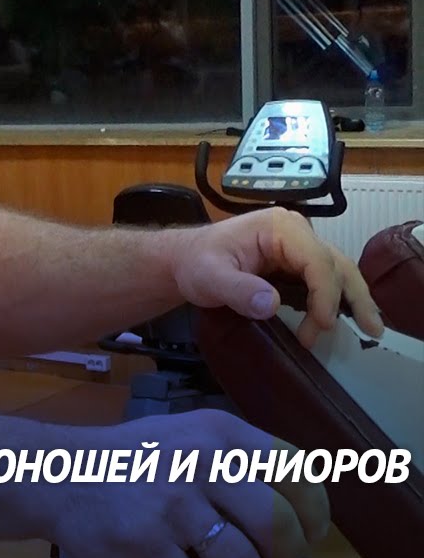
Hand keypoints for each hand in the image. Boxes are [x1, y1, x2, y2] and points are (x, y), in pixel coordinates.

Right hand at [49, 409, 328, 557]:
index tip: (311, 531)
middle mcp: (201, 463)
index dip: (314, 511)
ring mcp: (174, 506)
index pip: (295, 471)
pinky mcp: (148, 545)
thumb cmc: (127, 460)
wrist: (56, 475)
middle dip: (286, 555)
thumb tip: (291, 509)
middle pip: (279, 524)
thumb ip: (232, 460)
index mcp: (218, 433)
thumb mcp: (183, 437)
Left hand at [171, 208, 382, 346]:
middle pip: (336, 265)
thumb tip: (270, 304)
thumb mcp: (208, 277)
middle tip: (370, 330)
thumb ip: (237, 290)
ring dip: (354, 300)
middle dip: (352, 298)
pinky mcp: (297, 263)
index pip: (316, 260)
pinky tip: (350, 319)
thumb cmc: (196, 263)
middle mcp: (297, 233)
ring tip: (372, 328)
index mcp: (280, 227)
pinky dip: (339, 299)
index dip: (324, 294)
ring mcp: (299, 247)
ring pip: (338, 271)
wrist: (185, 261)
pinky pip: (325, 280)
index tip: (320, 324)